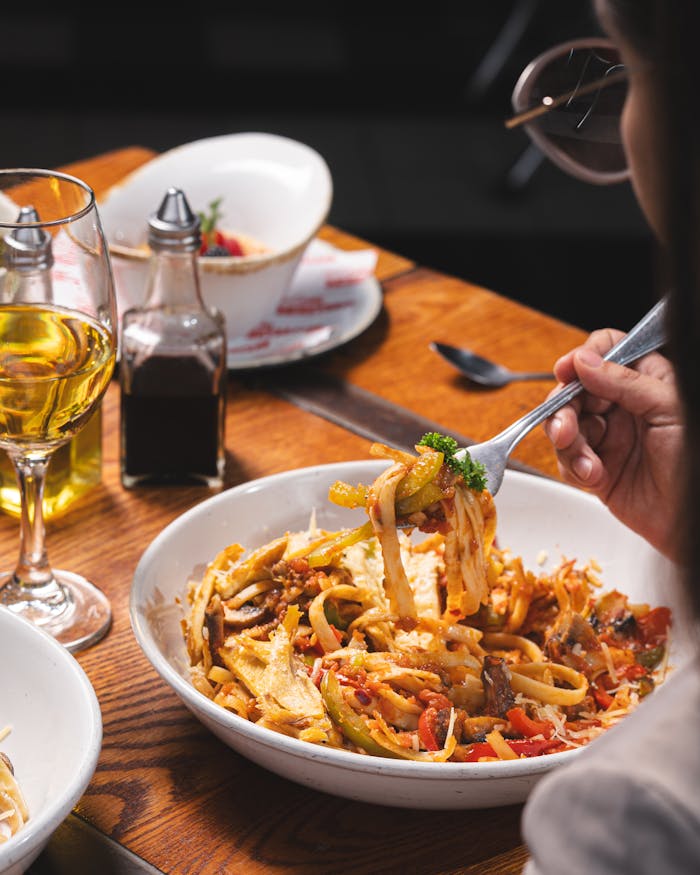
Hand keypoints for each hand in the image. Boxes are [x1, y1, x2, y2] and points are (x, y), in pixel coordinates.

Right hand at [544, 329, 681, 559]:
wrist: (691, 520)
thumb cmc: (695, 464)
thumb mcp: (668, 409)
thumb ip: (624, 382)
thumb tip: (585, 361)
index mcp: (646, 381)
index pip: (606, 352)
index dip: (583, 358)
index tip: (567, 372)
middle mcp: (624, 406)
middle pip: (575, 390)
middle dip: (564, 408)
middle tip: (565, 428)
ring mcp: (609, 438)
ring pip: (565, 425)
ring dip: (567, 442)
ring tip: (585, 459)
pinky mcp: (596, 469)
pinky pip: (567, 460)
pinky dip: (574, 467)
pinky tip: (594, 475)